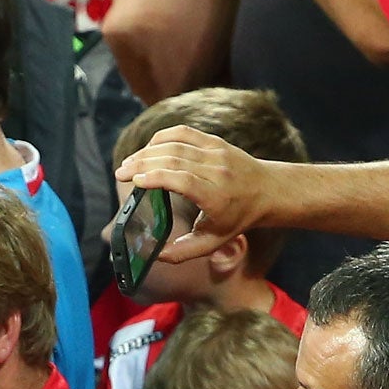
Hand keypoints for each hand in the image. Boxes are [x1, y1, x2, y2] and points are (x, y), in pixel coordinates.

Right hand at [115, 125, 279, 261]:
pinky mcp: (214, 141)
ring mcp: (216, 152)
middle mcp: (217, 171)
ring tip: (128, 164)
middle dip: (142, 164)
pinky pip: (183, 133)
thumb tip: (156, 255)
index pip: (183, 180)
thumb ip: (183, 252)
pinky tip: (147, 150)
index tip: (135, 182)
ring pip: (175, 144)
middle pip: (174, 159)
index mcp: (217, 196)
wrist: (268, 191)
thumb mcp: (213, 242)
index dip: (156, 178)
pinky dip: (161, 138)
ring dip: (146, 152)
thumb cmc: (237, 218)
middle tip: (120, 173)